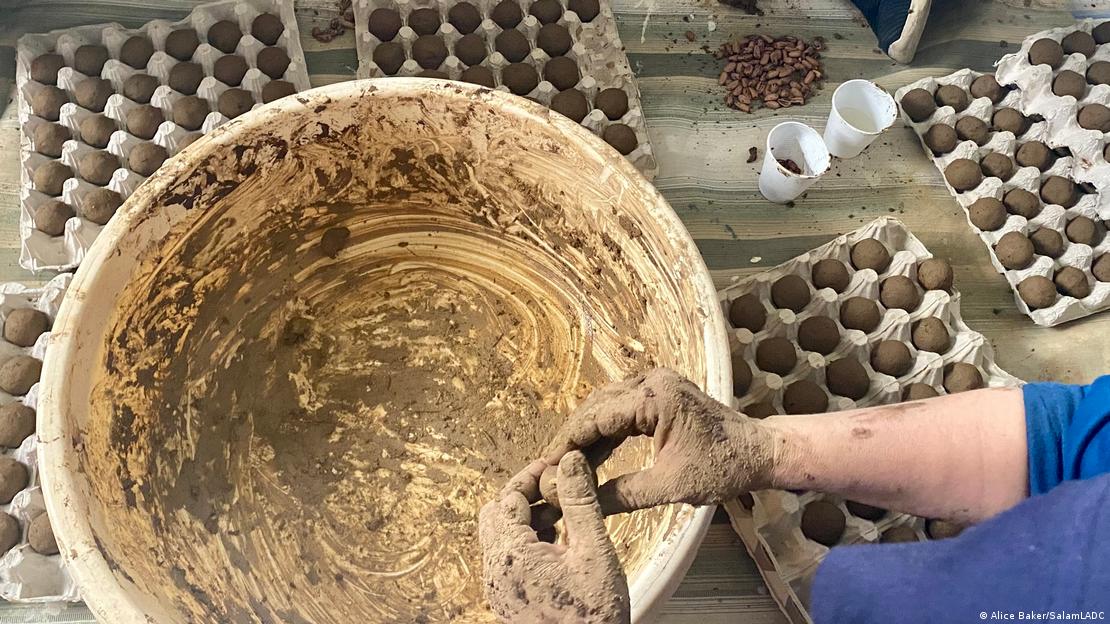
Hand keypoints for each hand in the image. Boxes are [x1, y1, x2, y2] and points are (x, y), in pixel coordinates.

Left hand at [479, 452, 629, 623]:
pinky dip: (527, 541)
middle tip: (555, 487)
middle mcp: (496, 571)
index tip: (554, 467)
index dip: (531, 476)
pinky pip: (508, 558)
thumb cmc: (594, 615)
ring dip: (526, 519)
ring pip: (501, 537)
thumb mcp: (593, 549)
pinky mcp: (509, 599)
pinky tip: (559, 542)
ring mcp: (500, 588)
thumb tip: (569, 463)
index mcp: (511, 555)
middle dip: (524, 496)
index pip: (508, 498)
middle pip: (496, 515)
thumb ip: (579, 501)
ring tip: (563, 514)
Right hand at [538, 368, 775, 514]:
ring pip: (606, 404)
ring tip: (565, 461)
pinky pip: (623, 407)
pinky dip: (606, 428)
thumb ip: (621, 493)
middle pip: (596, 406)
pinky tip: (593, 453)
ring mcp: (657, 383)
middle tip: (548, 465)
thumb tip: (580, 501)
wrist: (758, 452)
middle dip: (573, 436)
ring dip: (587, 431)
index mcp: (654, 396)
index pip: (596, 416)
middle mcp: (652, 380)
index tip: (546, 464)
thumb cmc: (721, 468)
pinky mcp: (661, 392)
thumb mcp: (669, 486)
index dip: (568, 442)